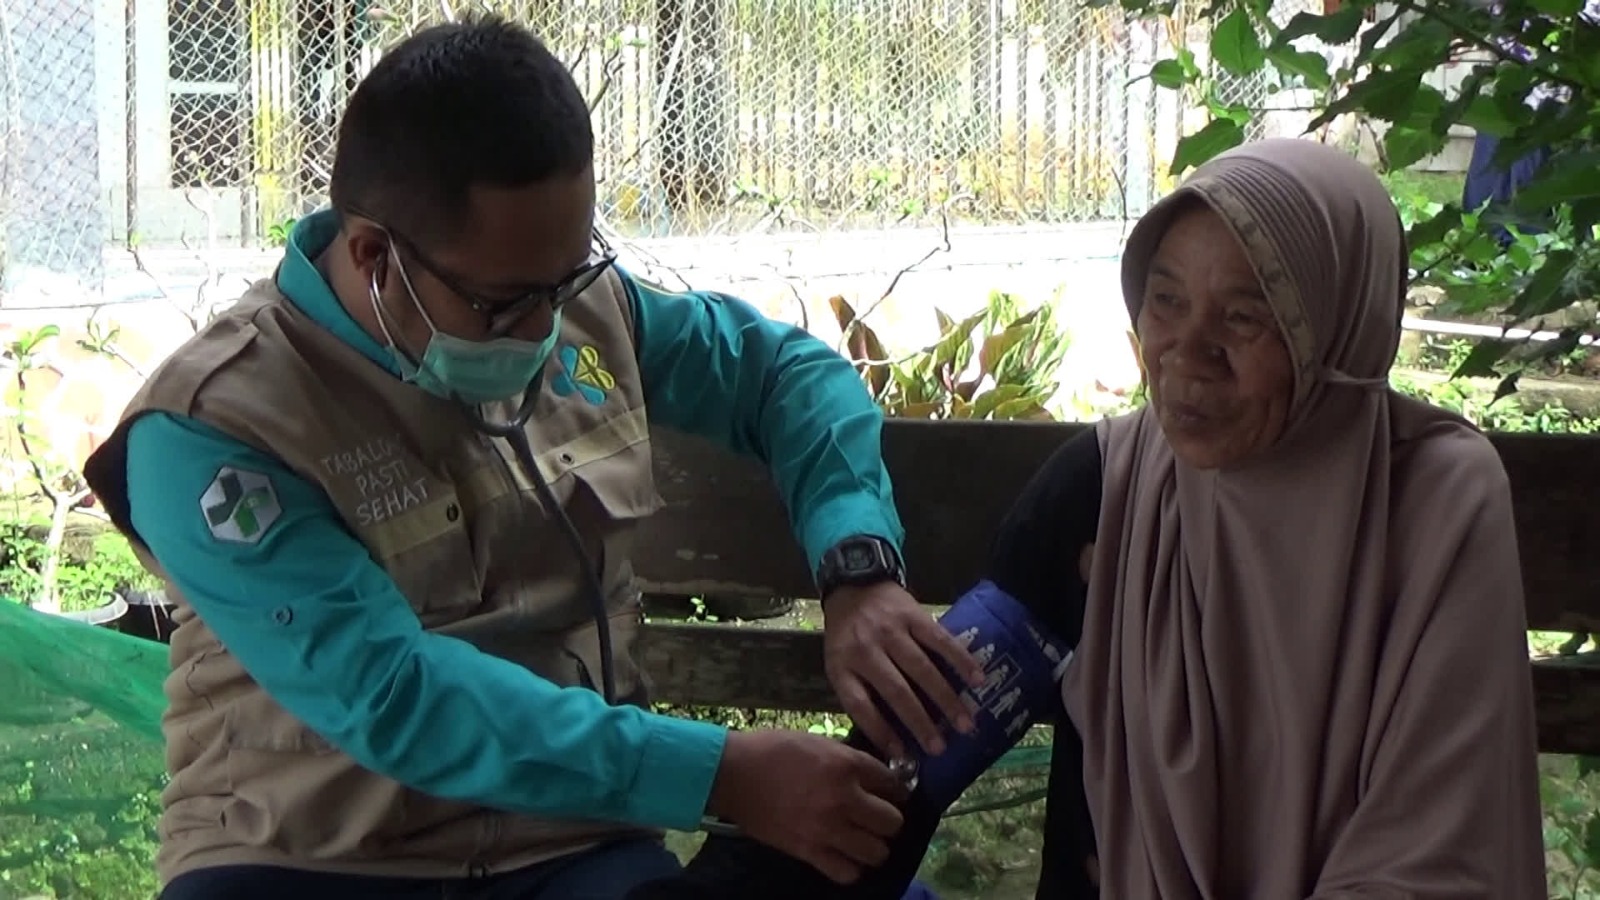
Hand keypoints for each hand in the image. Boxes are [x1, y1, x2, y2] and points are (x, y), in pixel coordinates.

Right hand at [706, 729, 907, 883]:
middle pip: (893, 822)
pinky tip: (844, 856)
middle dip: (890, 820)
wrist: (734, 773)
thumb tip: (872, 776)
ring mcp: (827, 829)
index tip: (893, 793)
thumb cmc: (773, 750)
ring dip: (874, 847)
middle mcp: (844, 799)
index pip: (892, 783)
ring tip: (864, 840)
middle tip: (878, 818)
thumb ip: (847, 760)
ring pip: (877, 852)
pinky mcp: (809, 851)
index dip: (896, 790)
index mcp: (846, 765)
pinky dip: (850, 868)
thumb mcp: (818, 743)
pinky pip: (847, 873)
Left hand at [822, 581, 984, 758]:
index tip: (903, 755)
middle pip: (896, 692)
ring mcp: (891, 631)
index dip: (882, 732)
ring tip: (965, 723)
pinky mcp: (914, 616)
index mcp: (843, 667)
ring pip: (922, 669)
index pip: (861, 706)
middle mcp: (866, 650)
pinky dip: (961, 660)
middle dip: (921, 723)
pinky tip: (978, 679)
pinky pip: (940, 641)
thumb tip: (891, 738)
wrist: (853, 586)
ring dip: (946, 698)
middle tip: (941, 748)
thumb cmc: (847, 636)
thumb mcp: (839, 665)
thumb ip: (859, 694)